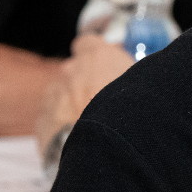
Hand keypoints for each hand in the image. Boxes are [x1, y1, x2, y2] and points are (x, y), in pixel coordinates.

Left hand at [34, 36, 133, 153]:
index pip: (88, 42)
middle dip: (86, 80)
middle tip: (106, 99)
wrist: (104, 149)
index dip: (96, 53)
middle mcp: (71, 70)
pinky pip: (51, 117)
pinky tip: (78, 137)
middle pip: (75, 69)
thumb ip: (137, 73)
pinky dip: (62, 124)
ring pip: (61, 93)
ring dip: (72, 102)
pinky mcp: (43, 121)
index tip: (107, 64)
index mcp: (97, 56)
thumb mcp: (148, 83)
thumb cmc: (132, 112)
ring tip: (92, 123)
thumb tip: (144, 76)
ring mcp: (53, 95)